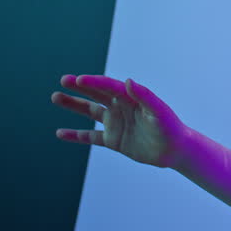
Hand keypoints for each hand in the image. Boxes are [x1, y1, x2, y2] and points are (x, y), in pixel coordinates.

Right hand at [51, 74, 188, 168]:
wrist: (174, 150)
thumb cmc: (170, 127)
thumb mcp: (158, 111)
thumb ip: (145, 96)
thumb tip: (128, 81)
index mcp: (131, 98)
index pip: (108, 86)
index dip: (93, 82)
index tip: (78, 80)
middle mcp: (121, 107)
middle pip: (96, 94)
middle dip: (80, 87)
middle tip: (63, 80)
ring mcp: (116, 123)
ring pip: (90, 112)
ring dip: (73, 105)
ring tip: (56, 97)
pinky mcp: (114, 140)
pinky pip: (91, 137)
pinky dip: (76, 135)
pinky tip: (60, 133)